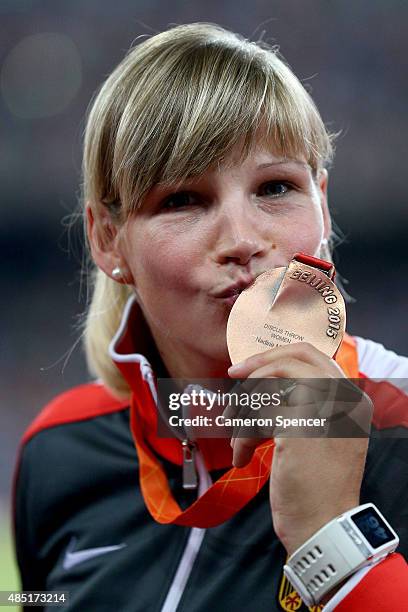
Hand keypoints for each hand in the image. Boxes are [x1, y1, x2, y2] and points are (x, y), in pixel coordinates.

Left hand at [228, 342, 369, 556]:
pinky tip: (242, 457)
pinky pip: (257, 416)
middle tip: (234, 376)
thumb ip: (305, 402)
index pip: (313, 356)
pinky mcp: (301, 425)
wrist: (322, 526)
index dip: (276, 356)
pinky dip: (243, 436)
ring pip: (269, 384)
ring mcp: (325, 408)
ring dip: (244, 409)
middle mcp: (344, 397)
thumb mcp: (321, 433)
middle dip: (258, 364)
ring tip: (237, 438)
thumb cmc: (316, 484)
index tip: (248, 369)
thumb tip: (262, 377)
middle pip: (295, 356)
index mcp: (352, 398)